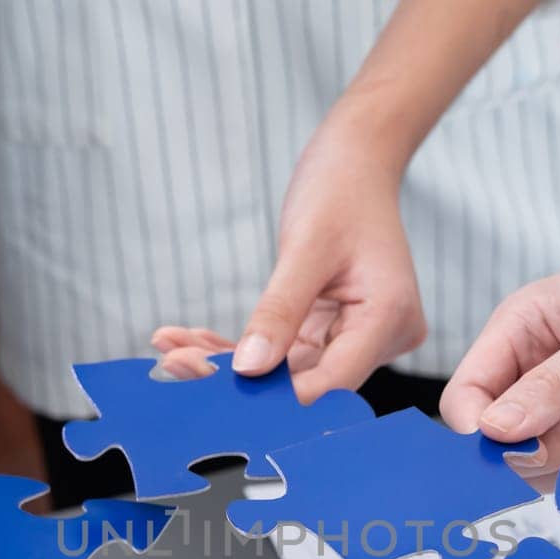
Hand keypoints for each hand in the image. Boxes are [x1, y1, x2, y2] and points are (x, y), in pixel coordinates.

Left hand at [160, 127, 425, 401]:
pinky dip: (242, 347)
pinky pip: (284, 352)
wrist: (357, 161)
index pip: (332, 381)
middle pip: (307, 381)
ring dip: (230, 364)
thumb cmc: (340, 190)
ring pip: (288, 370)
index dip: (276, 396)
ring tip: (170, 349)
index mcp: (389, 318)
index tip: (214, 393)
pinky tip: (193, 339)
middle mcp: (381, 337)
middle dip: (240, 378)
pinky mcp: (333, 331)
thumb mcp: (305, 247)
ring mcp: (357, 337)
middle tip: (174, 363)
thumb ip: (280, 310)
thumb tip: (248, 369)